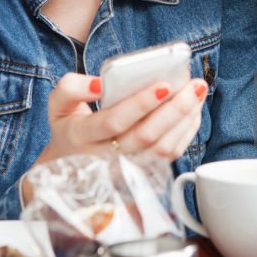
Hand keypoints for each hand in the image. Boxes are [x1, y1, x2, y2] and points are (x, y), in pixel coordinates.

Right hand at [21, 73, 207, 204]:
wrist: (68, 166)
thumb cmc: (69, 127)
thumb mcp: (58, 104)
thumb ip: (72, 87)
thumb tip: (100, 84)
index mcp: (81, 136)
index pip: (115, 120)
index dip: (141, 103)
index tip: (164, 84)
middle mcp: (104, 157)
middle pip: (146, 136)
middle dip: (175, 109)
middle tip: (195, 85)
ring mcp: (126, 169)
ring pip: (162, 149)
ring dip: (185, 120)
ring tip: (198, 93)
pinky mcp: (143, 173)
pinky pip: (169, 155)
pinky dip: (186, 132)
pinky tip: (193, 110)